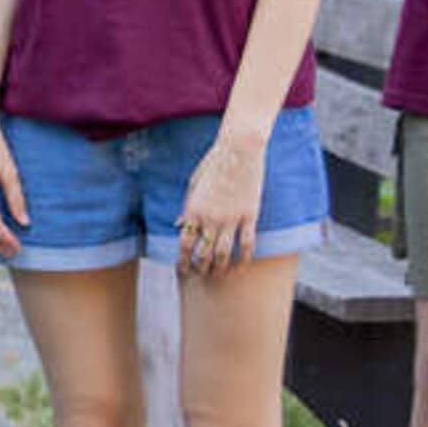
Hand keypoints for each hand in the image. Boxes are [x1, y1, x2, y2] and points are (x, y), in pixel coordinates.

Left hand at [175, 127, 267, 275]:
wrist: (239, 151)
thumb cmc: (214, 164)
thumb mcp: (194, 183)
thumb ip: (187, 207)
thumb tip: (177, 225)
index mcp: (194, 209)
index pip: (184, 243)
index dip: (182, 260)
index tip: (182, 269)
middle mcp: (211, 217)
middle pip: (203, 253)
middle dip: (200, 268)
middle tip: (201, 275)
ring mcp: (231, 218)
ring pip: (224, 253)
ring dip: (220, 268)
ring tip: (219, 275)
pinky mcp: (249, 215)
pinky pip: (246, 243)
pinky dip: (243, 258)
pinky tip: (241, 265)